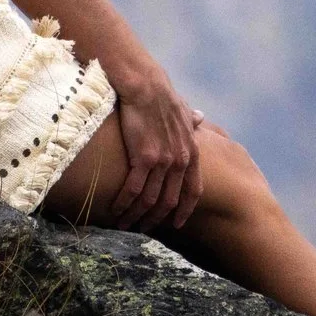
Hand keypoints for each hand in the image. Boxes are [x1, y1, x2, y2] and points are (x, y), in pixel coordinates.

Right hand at [106, 67, 203, 230]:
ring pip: (150, 200)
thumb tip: (200, 117)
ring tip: (125, 225)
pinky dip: (124, 203)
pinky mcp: (144, 157)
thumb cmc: (162, 96)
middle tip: (143, 229)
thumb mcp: (184, 109)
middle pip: (170, 201)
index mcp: (191, 152)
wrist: (145, 86)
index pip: (194, 190)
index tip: (177, 224)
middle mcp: (180, 160)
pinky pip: (134, 190)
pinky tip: (115, 211)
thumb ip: (192, 120)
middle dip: (156, 219)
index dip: (185, 210)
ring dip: (136, 216)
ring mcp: (163, 161)